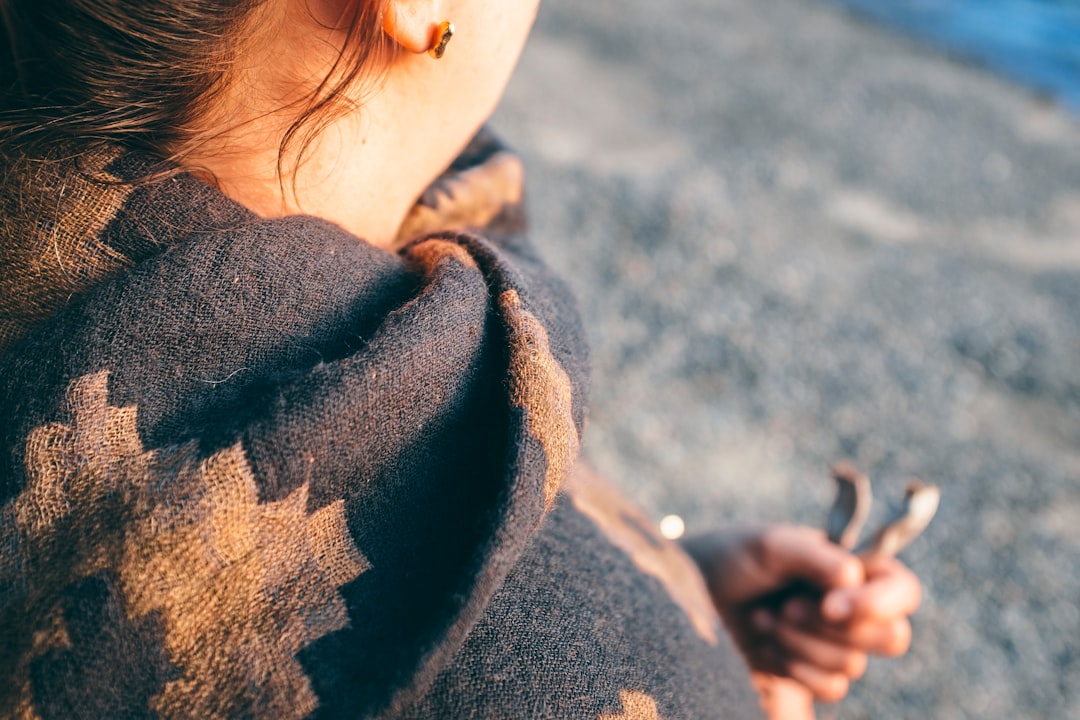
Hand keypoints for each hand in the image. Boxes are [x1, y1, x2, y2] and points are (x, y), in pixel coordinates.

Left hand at [682, 525, 920, 710]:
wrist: (690, 598)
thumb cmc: (732, 559)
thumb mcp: (770, 545)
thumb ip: (815, 556)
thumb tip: (854, 576)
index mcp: (854, 568)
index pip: (903, 590)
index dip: (879, 603)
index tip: (831, 605)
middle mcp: (853, 607)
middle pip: (893, 638)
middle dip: (835, 628)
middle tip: (788, 607)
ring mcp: (833, 644)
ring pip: (852, 665)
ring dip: (801, 642)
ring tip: (762, 617)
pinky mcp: (811, 673)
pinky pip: (830, 687)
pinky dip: (793, 666)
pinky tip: (764, 643)